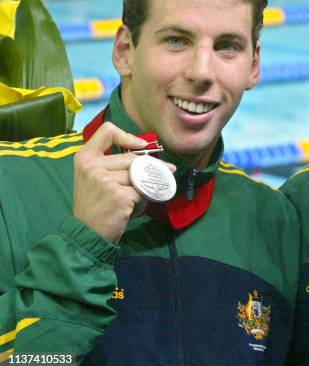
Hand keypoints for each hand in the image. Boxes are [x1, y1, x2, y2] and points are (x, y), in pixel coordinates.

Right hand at [73, 123, 173, 243]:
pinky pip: (143, 192)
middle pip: (132, 158)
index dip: (128, 136)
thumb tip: (149, 154)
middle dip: (152, 168)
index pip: (107, 131)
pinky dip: (143, 202)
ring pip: (140, 176)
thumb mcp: (94, 177)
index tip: (141, 146)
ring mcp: (105, 180)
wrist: (87, 234)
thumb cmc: (95, 205)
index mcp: (84, 157)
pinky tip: (130, 210)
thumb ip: (113, 163)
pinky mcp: (119, 195)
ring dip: (143, 190)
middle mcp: (92, 166)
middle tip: (167, 172)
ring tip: (132, 201)